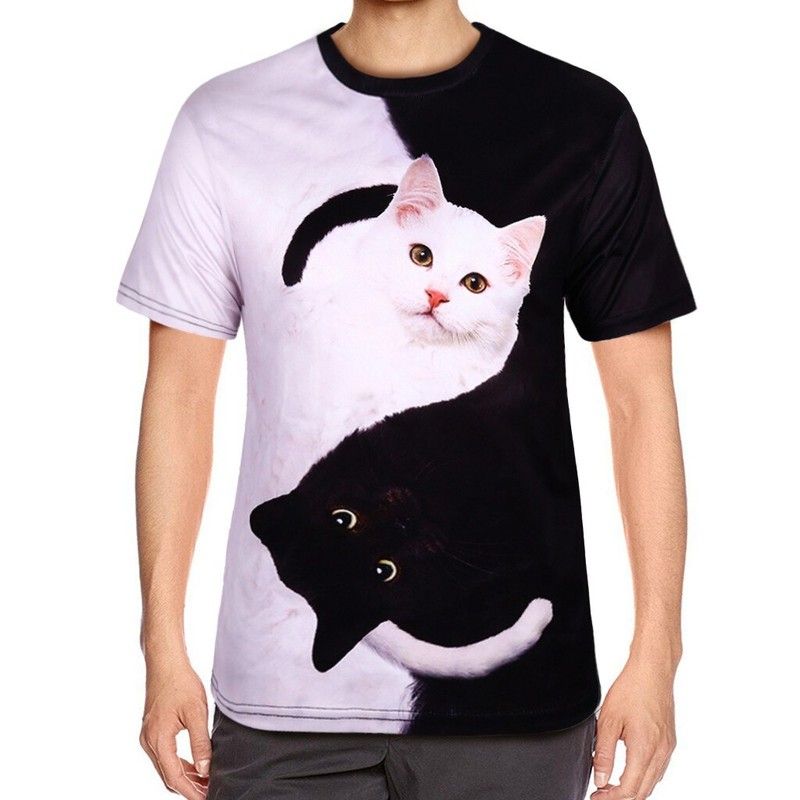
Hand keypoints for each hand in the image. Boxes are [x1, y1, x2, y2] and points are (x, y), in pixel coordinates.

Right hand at [140, 660, 211, 797]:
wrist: (165, 662)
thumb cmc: (181, 683)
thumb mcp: (196, 713)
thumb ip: (200, 743)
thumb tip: (205, 769)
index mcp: (158, 740)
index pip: (174, 777)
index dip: (190, 791)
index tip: (206, 797)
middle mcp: (148, 742)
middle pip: (167, 776)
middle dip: (188, 787)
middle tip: (209, 791)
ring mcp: (148, 736)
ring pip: (165, 767)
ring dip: (183, 776)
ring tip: (205, 781)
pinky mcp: (152, 730)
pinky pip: (163, 755)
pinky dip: (178, 764)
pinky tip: (194, 765)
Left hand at [591, 657, 676, 798]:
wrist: (653, 671)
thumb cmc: (630, 690)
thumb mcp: (608, 720)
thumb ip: (603, 753)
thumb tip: (600, 779)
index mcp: (645, 749)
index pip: (629, 789)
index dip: (611, 797)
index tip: (596, 795)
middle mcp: (661, 753)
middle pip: (643, 791)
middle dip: (621, 797)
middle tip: (601, 793)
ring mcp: (668, 748)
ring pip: (652, 782)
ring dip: (633, 789)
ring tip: (611, 785)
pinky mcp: (669, 741)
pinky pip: (658, 770)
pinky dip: (644, 777)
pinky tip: (630, 771)